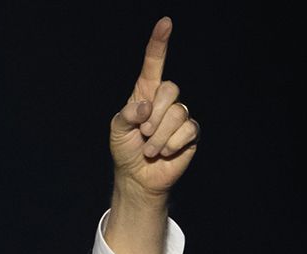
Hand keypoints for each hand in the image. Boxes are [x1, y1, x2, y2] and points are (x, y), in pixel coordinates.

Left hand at [109, 16, 198, 198]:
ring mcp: (180, 115)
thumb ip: (126, 114)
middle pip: (170, 89)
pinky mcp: (190, 133)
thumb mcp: (116, 130)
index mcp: (145, 93)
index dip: (159, 43)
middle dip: (154, 115)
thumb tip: (145, 105)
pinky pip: (187, 130)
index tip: (165, 23)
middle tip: (143, 133)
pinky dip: (171, 145)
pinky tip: (164, 152)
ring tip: (150, 149)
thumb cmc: (125, 150)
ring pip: (177, 114)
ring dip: (159, 136)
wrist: (137, 177)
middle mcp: (165, 101)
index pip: (154, 64)